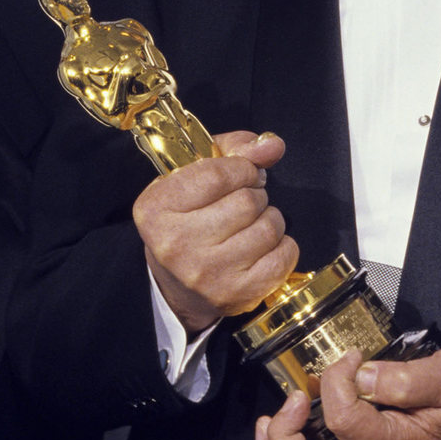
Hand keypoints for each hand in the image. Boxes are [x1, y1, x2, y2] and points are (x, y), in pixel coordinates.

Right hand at [136, 131, 298, 332]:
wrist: (179, 289)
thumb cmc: (188, 221)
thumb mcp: (193, 177)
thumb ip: (233, 150)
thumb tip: (272, 145)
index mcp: (157, 209)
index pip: (217, 174)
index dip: (242, 168)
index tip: (242, 173)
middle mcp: (177, 244)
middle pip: (246, 201)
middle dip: (255, 195)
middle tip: (243, 204)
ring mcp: (208, 274)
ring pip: (269, 226)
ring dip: (269, 220)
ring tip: (250, 226)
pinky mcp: (238, 294)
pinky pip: (284, 254)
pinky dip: (282, 246)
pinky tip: (262, 249)